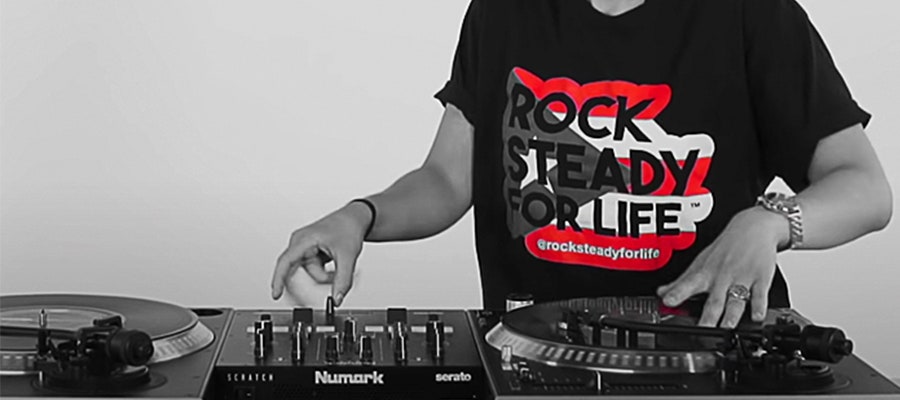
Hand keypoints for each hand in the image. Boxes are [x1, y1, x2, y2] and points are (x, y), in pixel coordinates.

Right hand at [271, 202, 371, 306]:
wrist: (356, 218)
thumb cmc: (348, 228)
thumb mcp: (348, 256)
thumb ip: (343, 280)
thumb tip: (337, 299)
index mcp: (304, 239)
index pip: (285, 262)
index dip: (278, 279)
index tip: (275, 295)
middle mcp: (300, 243)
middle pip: (300, 271)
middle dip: (319, 277)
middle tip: (330, 284)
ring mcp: (305, 248)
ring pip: (311, 272)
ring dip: (326, 274)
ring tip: (341, 264)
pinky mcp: (311, 253)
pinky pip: (314, 269)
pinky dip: (324, 272)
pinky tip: (335, 265)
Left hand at [656, 207, 788, 327]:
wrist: (753, 228)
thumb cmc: (725, 249)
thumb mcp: (700, 263)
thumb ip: (681, 282)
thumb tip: (661, 294)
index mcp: (705, 274)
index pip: (688, 285)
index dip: (677, 293)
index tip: (667, 301)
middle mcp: (722, 277)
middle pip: (714, 300)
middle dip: (708, 315)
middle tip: (702, 329)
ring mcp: (741, 278)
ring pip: (736, 299)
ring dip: (732, 314)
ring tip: (727, 326)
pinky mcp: (760, 279)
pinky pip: (760, 294)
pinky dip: (759, 306)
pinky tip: (757, 317)